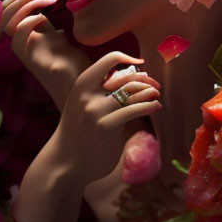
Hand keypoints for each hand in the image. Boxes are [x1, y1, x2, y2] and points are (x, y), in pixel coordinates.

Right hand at [0, 0, 90, 110]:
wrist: (82, 88)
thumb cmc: (74, 64)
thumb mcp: (59, 37)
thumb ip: (48, 24)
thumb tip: (48, 1)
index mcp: (26, 37)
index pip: (10, 10)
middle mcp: (21, 43)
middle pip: (5, 13)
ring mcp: (24, 51)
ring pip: (7, 21)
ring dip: (25, 4)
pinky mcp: (32, 59)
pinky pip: (19, 34)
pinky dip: (29, 19)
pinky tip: (44, 16)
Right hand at [52, 51, 161, 188]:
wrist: (64, 163)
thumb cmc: (78, 133)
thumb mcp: (82, 106)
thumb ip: (100, 92)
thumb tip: (133, 79)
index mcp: (81, 85)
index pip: (108, 60)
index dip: (127, 58)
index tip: (140, 63)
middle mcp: (87, 94)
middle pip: (125, 78)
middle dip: (144, 80)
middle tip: (155, 85)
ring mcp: (96, 110)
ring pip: (131, 92)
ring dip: (149, 92)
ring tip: (156, 94)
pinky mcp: (106, 126)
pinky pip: (134, 110)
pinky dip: (149, 106)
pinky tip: (156, 106)